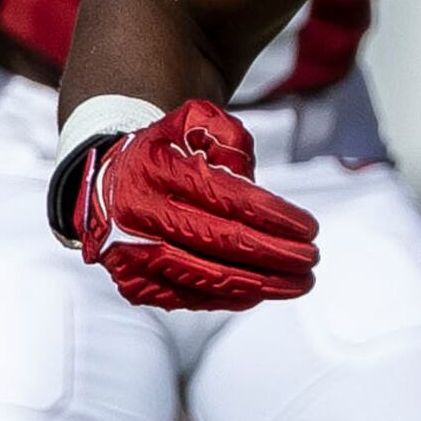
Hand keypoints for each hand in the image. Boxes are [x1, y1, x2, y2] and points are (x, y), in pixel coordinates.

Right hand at [60, 101, 319, 309]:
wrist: (110, 183)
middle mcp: (139, 212)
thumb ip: (229, 139)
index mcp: (155, 168)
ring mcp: (131, 252)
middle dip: (274, 254)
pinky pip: (189, 297)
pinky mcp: (133, 281)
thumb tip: (248, 178)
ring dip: (261, 284)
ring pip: (206, 276)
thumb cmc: (167, 153)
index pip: (225, 197)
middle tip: (311, 258)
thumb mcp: (195, 123)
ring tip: (299, 282)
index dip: (273, 216)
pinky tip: (260, 292)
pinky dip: (229, 298)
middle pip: (219, 241)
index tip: (309, 228)